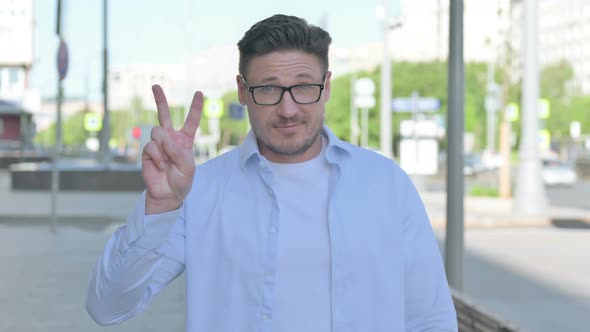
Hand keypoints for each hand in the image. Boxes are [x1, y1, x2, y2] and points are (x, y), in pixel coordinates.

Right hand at [142, 84, 203, 214]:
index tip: (199, 93)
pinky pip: (152, 146)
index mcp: (185, 140)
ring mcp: (158, 144)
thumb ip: (178, 150)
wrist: (167, 194)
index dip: (195, 107)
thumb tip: (163, 138)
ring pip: (157, 131)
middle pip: (165, 115)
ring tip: (167, 160)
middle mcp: (170, 138)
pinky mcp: (148, 151)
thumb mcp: (187, 166)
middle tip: (155, 86)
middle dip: (160, 100)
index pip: (191, 121)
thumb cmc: (181, 180)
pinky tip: (161, 165)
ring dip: (164, 146)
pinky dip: (158, 156)